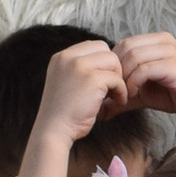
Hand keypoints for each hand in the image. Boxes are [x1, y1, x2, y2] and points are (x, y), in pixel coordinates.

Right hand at [19, 40, 129, 176]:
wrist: (53, 131)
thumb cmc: (63, 113)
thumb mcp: (66, 82)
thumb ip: (80, 69)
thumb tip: (108, 61)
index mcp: (61, 57)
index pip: (92, 46)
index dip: (103, 62)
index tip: (104, 80)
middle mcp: (68, 57)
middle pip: (104, 50)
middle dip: (113, 68)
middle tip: (112, 87)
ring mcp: (79, 66)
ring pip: (113, 61)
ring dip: (118, 79)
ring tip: (114, 96)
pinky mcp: (92, 79)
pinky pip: (117, 79)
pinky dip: (121, 91)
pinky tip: (117, 103)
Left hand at [117, 31, 175, 137]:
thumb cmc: (174, 95)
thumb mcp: (142, 93)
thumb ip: (123, 95)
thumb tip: (101, 109)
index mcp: (156, 40)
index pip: (123, 44)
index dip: (114, 64)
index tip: (114, 84)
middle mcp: (163, 40)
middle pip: (126, 47)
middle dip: (117, 70)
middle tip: (117, 89)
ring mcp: (169, 50)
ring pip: (133, 57)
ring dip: (124, 77)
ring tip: (125, 94)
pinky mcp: (173, 65)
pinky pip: (144, 69)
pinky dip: (133, 83)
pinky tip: (133, 94)